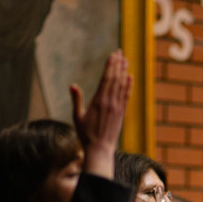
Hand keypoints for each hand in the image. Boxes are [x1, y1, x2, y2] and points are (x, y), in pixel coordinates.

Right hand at [70, 49, 131, 178]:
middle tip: (120, 52)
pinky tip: (130, 77)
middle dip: (118, 64)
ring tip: (125, 60)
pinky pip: (126, 96)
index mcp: (99, 101)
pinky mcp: (122, 113)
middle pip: (116, 79)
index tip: (113, 54)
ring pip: (122, 85)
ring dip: (124, 71)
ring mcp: (118, 107)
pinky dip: (129, 85)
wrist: (100, 149)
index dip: (110, 65)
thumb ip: (77, 100)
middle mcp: (110, 102)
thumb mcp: (77, 117)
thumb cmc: (86, 134)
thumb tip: (72, 85)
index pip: (106, 78)